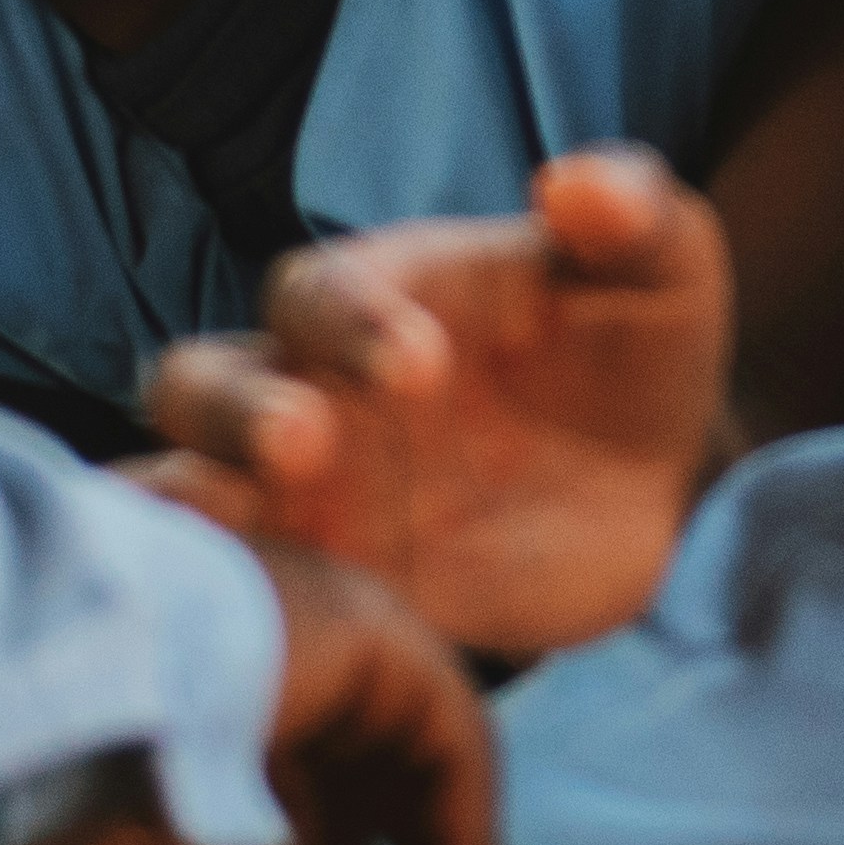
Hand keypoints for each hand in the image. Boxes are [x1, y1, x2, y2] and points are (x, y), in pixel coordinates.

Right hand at [150, 148, 733, 659]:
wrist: (645, 487)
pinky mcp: (328, 604)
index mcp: (372, 300)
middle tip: (303, 448)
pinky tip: (275, 658)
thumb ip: (631, 214)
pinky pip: (249, 614)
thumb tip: (582, 186)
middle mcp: (306, 394)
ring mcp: (302, 505)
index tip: (426, 364)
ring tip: (245, 554)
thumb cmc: (626, 346)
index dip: (350, 321)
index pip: (313, 292)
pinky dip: (234, 625)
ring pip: (184, 495)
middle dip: (235, 413)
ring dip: (193, 517)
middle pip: (196, 385)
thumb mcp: (659, 269)